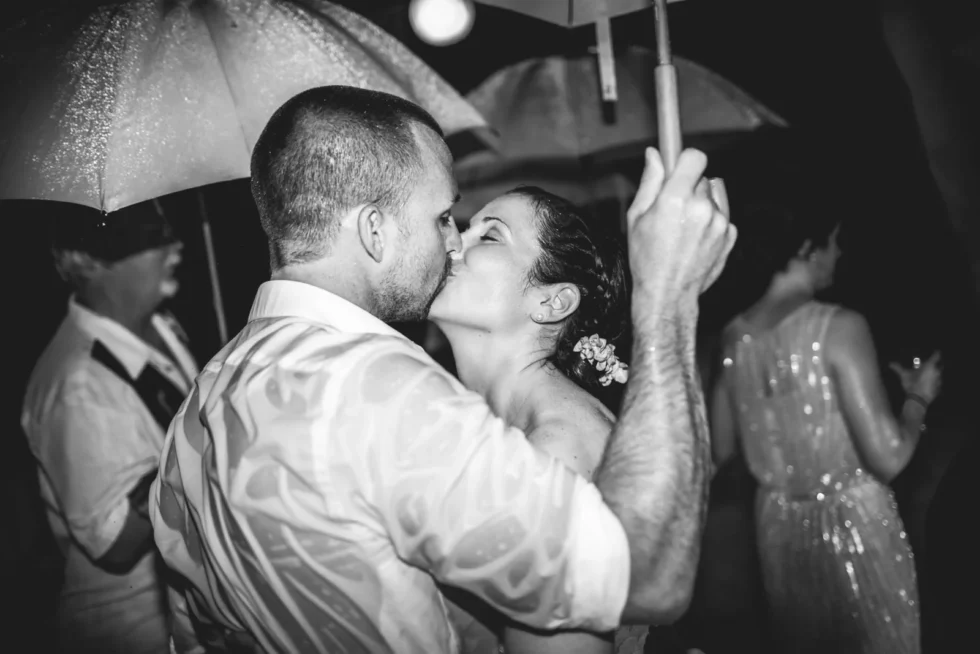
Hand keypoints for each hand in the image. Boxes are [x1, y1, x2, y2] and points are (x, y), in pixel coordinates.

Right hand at [626, 148, 735, 301]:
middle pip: (702, 178)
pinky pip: (723, 215)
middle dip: (688, 187)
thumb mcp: (637, 218)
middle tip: (673, 208)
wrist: (668, 294)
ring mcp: (720, 222)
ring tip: (686, 226)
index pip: (694, 157)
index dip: (685, 160)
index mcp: (676, 200)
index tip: (678, 164)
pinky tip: (696, 238)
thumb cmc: (647, 259)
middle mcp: (702, 208)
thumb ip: (649, 182)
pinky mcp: (730, 235)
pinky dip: (712, 222)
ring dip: (702, 204)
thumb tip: (654, 156)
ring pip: (714, 196)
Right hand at [888, 350, 942, 403]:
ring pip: (938, 374)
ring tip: (927, 375)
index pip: (936, 356)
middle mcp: (937, 372)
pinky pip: (937, 383)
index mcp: (930, 366)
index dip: (936, 353)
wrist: (918, 400)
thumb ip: (898, 368)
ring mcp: (939, 381)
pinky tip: (928, 384)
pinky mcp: (939, 389)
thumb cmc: (912, 384)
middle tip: (928, 365)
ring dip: (934, 374)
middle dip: (934, 364)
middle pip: (938, 365)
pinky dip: (934, 382)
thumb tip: (890, 363)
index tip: (936, 352)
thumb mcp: (904, 375)